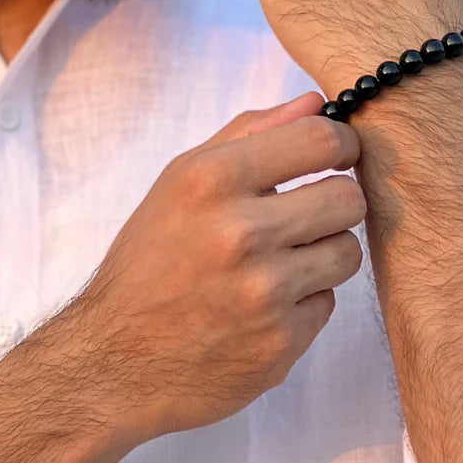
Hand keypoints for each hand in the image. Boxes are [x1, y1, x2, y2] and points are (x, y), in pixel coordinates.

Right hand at [72, 92, 363, 444]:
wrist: (114, 359)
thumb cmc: (149, 259)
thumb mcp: (180, 180)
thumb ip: (250, 133)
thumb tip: (315, 102)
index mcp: (212, 180)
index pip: (321, 139)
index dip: (341, 143)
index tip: (335, 154)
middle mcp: (240, 232)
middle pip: (348, 197)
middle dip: (333, 201)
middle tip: (304, 213)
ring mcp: (263, 293)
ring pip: (348, 251)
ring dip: (322, 254)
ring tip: (278, 262)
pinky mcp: (280, 344)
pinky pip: (328, 303)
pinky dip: (302, 302)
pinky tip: (262, 305)